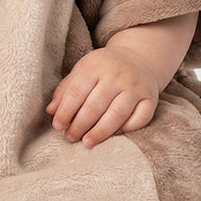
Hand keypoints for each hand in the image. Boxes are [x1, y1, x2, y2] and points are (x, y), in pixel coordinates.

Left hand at [46, 43, 161, 145]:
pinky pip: (140, 118)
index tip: (57, 126)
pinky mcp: (150, 98)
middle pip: (95, 104)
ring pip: (117, 114)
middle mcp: (117, 75)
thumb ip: (66, 89)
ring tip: (87, 142)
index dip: (65, 111)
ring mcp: (135, 87)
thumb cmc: (104, 68)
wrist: (139, 57)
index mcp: (95, 65)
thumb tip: (50, 111)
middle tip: (70, 138)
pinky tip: (113, 136)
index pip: (77, 91)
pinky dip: (126, 129)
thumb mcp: (83, 70)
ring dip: (100, 131)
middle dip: (80, 124)